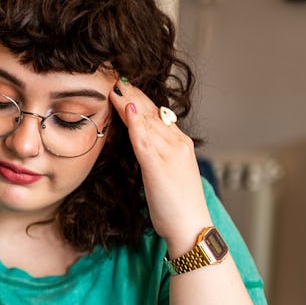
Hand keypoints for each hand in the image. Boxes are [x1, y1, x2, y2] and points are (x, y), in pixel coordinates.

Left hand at [108, 78, 212, 253]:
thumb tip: (142, 148)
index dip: (140, 99)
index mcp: (180, 144)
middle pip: (151, 111)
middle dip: (133, 93)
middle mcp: (177, 143)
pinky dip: (134, 121)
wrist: (191, 226)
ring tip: (114, 86)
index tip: (125, 87)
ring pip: (146, 120)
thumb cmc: (177, 207)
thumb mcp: (167, 175)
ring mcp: (169, 152)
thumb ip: (157, 157)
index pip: (157, 115)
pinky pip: (144, 139)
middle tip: (115, 78)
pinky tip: (125, 107)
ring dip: (129, 100)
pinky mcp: (159, 165)